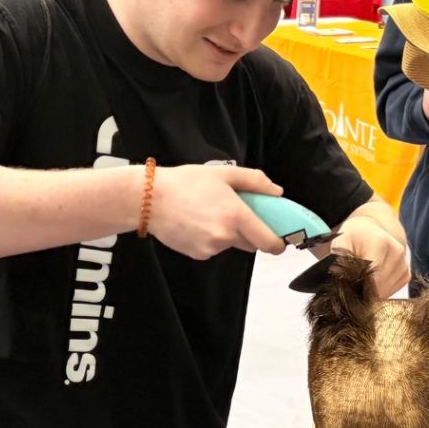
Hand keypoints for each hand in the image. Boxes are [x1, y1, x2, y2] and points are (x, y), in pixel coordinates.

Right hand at [144, 164, 286, 259]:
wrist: (149, 200)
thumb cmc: (186, 182)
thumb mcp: (223, 173)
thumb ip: (254, 181)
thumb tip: (277, 192)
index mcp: (236, 216)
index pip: (269, 242)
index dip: (278, 243)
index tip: (279, 237)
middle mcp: (226, 236)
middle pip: (252, 244)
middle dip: (250, 232)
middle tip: (237, 214)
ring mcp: (211, 248)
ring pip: (231, 245)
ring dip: (229, 234)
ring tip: (209, 213)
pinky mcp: (198, 254)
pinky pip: (214, 249)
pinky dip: (212, 239)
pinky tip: (197, 223)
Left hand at [330, 217, 409, 296]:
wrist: (371, 232)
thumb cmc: (353, 238)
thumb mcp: (341, 243)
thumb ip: (340, 260)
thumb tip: (341, 280)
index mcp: (380, 242)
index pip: (371, 275)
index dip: (358, 285)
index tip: (348, 286)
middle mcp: (396, 252)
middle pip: (378, 285)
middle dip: (363, 289)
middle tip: (352, 283)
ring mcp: (403, 264)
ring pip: (385, 291)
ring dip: (371, 291)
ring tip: (362, 278)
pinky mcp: (406, 274)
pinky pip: (391, 292)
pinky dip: (379, 291)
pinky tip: (372, 280)